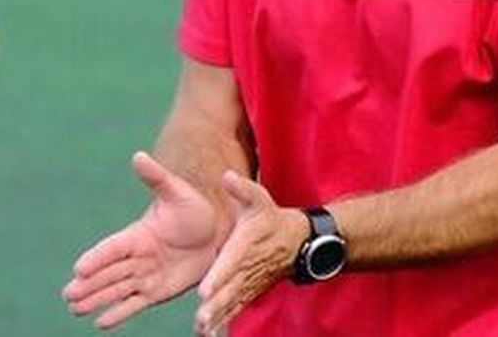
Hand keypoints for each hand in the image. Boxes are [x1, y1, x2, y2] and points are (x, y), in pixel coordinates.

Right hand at [64, 152, 220, 329]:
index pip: (112, 248)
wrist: (215, 234)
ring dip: (96, 299)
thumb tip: (138, 156)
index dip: (97, 258)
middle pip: (108, 273)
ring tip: (75, 309)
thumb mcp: (177, 192)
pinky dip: (118, 313)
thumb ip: (156, 178)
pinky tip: (101, 322)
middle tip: (67, 295)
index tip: (79, 268)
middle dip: (88, 284)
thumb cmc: (194, 210)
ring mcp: (144, 276)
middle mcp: (136, 257)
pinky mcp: (155, 292)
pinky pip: (134, 304)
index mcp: (137, 235)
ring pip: (115, 290)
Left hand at [194, 171, 305, 335]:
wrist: (296, 241)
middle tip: (200, 317)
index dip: (219, 276)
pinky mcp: (250, 291)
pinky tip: (209, 333)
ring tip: (202, 328)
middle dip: (216, 304)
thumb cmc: (271, 217)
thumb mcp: (259, 198)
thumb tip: (227, 177)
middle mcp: (247, 266)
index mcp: (246, 243)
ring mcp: (250, 281)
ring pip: (233, 301)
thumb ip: (242, 189)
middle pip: (230, 288)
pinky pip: (237, 308)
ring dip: (219, 315)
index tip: (204, 290)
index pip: (231, 262)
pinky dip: (225, 321)